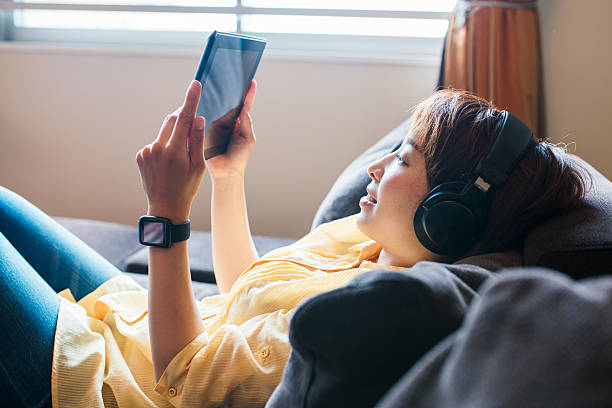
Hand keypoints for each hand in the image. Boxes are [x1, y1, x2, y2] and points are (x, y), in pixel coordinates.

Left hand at [135, 80, 205, 222]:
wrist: (165, 207)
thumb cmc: (186, 187)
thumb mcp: (198, 165)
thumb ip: (197, 140)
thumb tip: (198, 119)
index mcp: (174, 150)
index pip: (184, 118)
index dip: (191, 99)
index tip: (195, 84)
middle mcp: (157, 147)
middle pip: (172, 120)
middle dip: (183, 118)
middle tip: (193, 126)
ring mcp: (147, 151)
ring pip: (164, 132)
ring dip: (173, 136)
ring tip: (179, 157)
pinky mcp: (140, 155)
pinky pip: (156, 143)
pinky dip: (164, 146)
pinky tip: (168, 164)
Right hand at [205, 79, 256, 182]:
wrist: (226, 173)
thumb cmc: (239, 157)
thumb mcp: (248, 140)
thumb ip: (247, 124)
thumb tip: (246, 109)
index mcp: (239, 123)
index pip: (244, 105)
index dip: (248, 93)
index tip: (251, 80)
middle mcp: (227, 121)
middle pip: (228, 103)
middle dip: (230, 90)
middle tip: (232, 75)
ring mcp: (215, 125)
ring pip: (215, 108)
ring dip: (216, 98)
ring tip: (218, 84)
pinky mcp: (205, 130)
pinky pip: (204, 119)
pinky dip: (204, 110)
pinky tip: (204, 101)